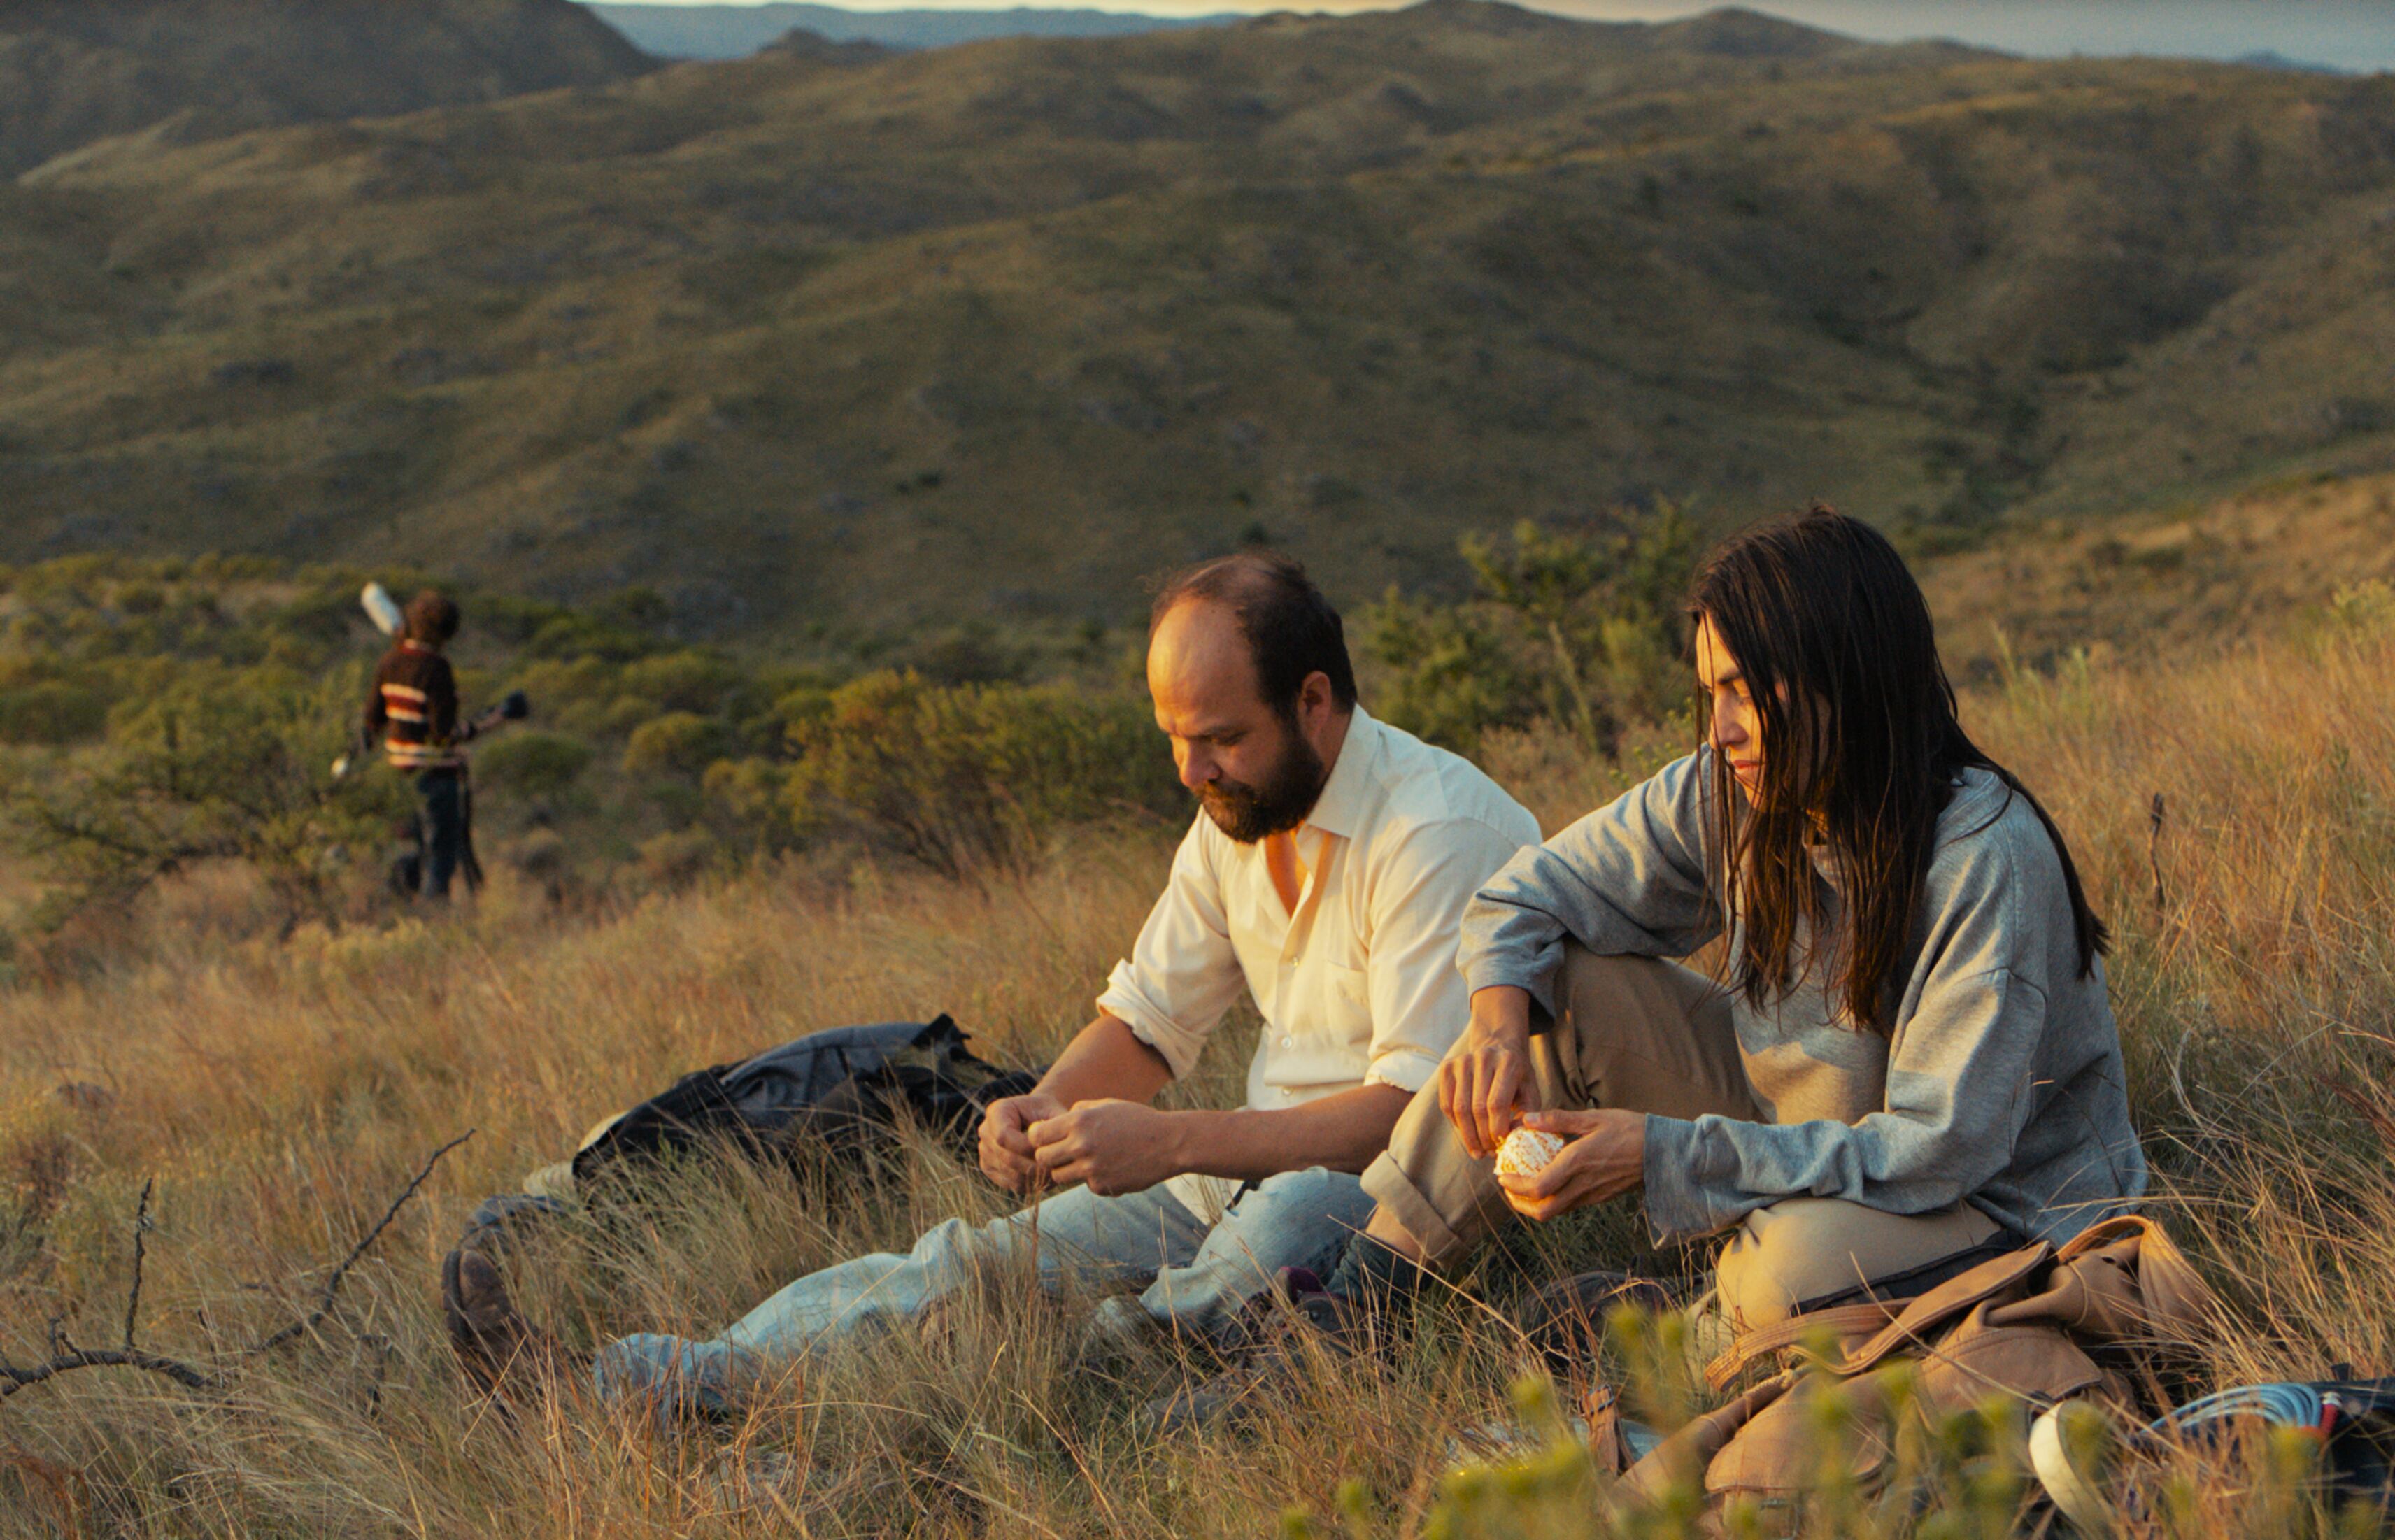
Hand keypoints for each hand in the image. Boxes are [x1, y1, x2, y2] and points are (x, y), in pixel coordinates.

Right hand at [978, 1091, 1065, 1192]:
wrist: (1040, 1119)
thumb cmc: (1049, 1113)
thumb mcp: (1055, 1111)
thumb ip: (1053, 1124)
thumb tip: (1045, 1142)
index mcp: (997, 1112)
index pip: (1003, 1136)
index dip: (1026, 1147)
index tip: (1049, 1150)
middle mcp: (986, 1132)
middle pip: (1006, 1158)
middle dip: (1034, 1165)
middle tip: (1058, 1168)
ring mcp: (985, 1152)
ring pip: (1011, 1174)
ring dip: (1035, 1177)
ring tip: (1056, 1172)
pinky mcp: (992, 1169)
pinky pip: (1012, 1184)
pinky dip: (1031, 1184)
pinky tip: (1047, 1176)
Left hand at [1028, 1100, 1182, 1196]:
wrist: (1169, 1143)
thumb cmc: (1137, 1120)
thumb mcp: (1107, 1105)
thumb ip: (1079, 1111)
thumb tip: (1056, 1122)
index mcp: (1079, 1121)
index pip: (1036, 1136)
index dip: (1037, 1138)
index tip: (1045, 1139)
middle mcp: (1082, 1145)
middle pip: (1042, 1159)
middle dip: (1048, 1156)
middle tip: (1061, 1153)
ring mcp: (1091, 1169)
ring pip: (1058, 1176)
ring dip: (1067, 1169)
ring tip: (1085, 1160)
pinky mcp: (1103, 1186)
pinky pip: (1085, 1185)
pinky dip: (1093, 1179)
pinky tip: (1111, 1168)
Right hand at [1439, 986, 1534, 1158]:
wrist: (1498, 1046)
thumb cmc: (1517, 1077)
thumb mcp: (1530, 1092)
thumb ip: (1527, 1116)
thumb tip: (1512, 1137)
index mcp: (1508, 1061)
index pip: (1497, 1103)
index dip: (1497, 1129)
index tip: (1501, 1146)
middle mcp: (1483, 1057)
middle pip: (1477, 1108)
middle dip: (1483, 1137)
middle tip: (1489, 1153)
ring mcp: (1461, 1060)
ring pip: (1459, 1109)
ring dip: (1468, 1136)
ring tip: (1478, 1150)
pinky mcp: (1447, 1067)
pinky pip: (1446, 1104)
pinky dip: (1455, 1124)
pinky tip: (1467, 1134)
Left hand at [1497, 1108, 1645, 1222]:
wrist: (1663, 1153)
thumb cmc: (1630, 1129)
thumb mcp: (1593, 1118)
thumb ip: (1559, 1119)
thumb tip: (1527, 1118)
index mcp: (1577, 1164)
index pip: (1538, 1187)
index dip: (1515, 1187)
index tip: (1501, 1176)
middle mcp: (1582, 1186)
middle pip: (1543, 1211)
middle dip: (1519, 1204)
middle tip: (1507, 1188)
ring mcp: (1592, 1196)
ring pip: (1555, 1212)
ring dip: (1534, 1205)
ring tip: (1522, 1187)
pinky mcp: (1599, 1198)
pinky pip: (1569, 1206)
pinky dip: (1551, 1201)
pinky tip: (1548, 1183)